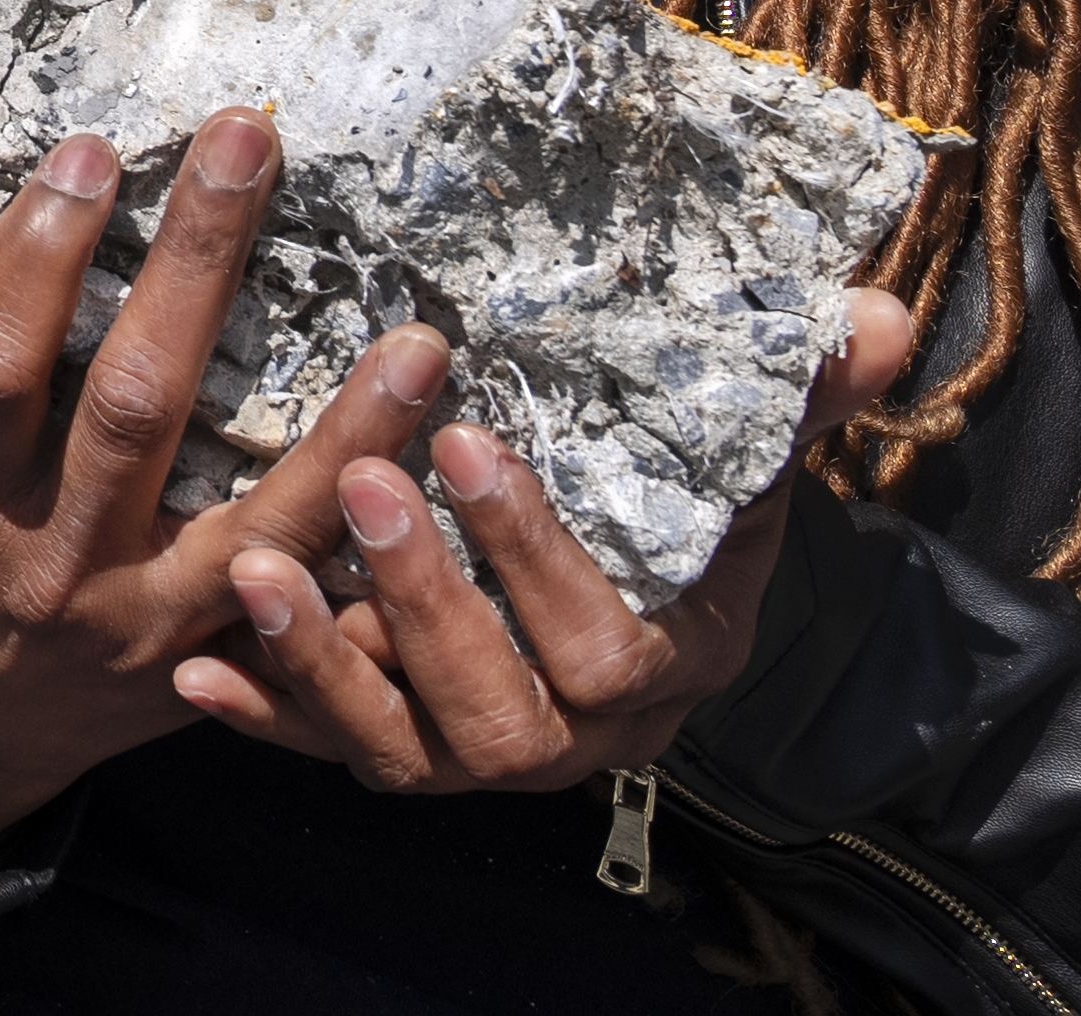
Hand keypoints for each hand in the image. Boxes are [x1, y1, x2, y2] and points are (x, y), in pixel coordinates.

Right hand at [0, 109, 459, 844]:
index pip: (1, 363)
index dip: (38, 253)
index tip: (88, 151)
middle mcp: (61, 560)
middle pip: (136, 400)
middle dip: (194, 261)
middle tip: (246, 145)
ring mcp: (153, 621)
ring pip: (268, 524)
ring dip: (351, 428)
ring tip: (421, 338)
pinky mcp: (222, 669)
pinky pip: (318, 617)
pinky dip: (383, 554)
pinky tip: (452, 487)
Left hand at [173, 287, 914, 793]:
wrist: (623, 615)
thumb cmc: (670, 527)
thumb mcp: (737, 471)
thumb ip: (797, 404)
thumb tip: (880, 320)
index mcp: (661, 669)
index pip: (608, 649)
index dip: (537, 557)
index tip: (471, 441)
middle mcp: (571, 740)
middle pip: (499, 710)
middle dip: (427, 598)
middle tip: (361, 480)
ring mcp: (473, 760)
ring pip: (402, 747)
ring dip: (326, 660)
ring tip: (257, 564)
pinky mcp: (390, 753)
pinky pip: (324, 756)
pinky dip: (265, 718)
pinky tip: (200, 666)